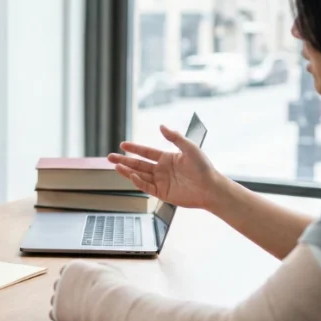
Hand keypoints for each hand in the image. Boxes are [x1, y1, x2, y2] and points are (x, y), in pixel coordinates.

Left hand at [49, 260, 122, 320]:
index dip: (76, 281)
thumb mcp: (110, 270)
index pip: (66, 272)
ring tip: (83, 311)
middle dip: (69, 293)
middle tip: (85, 301)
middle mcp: (61, 280)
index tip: (85, 289)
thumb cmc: (114, 288)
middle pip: (60, 286)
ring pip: (56, 300)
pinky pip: (55, 315)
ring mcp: (57, 296)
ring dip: (66, 306)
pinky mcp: (57, 313)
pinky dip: (64, 317)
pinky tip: (77, 319)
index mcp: (71, 268)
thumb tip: (98, 269)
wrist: (111, 306)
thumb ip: (99, 268)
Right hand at [107, 124, 223, 210]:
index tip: (122, 144)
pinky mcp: (162, 193)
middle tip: (110, 157)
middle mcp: (162, 169)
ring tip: (115, 166)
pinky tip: (132, 176)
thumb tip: (161, 126)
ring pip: (139, 175)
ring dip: (127, 171)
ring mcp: (161, 182)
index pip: (146, 152)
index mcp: (167, 158)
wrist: (211, 188)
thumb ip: (175, 137)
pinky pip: (147, 187)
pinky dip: (138, 182)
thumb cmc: (204, 168)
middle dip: (124, 160)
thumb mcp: (190, 148)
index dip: (134, 148)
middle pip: (138, 164)